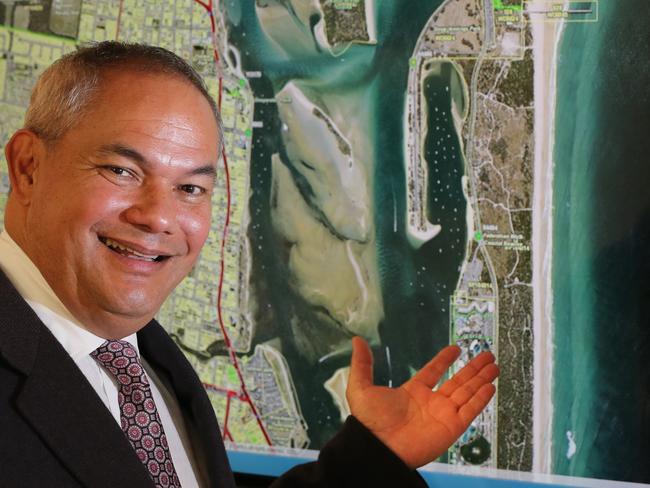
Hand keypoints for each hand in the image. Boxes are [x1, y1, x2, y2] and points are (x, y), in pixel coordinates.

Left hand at [346, 337, 497, 468]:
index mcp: (412, 392)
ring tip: (494, 365)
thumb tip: (357, 341)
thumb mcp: (360, 387)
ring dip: (481, 379)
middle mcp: (430, 402)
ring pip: (467, 392)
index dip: (444, 360)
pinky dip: (481, 398)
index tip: (456, 348)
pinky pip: (470, 410)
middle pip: (457, 381)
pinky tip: (490, 386)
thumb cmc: (368, 421)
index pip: (434, 372)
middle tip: (487, 354)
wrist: (377, 447)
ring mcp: (442, 414)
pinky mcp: (451, 427)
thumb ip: (362, 363)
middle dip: (473, 368)